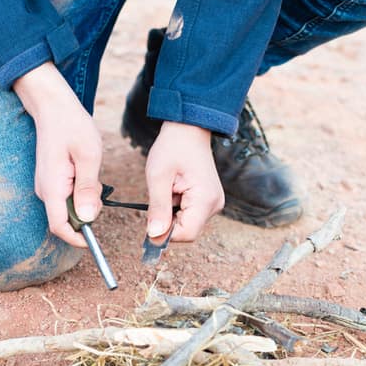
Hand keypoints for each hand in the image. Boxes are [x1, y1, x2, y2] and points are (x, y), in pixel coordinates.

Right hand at [13, 63, 101, 247]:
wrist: (53, 106)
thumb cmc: (72, 126)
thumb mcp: (89, 156)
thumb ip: (88, 188)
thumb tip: (88, 217)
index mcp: (52, 187)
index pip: (59, 227)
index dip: (76, 239)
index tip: (94, 240)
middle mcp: (45, 191)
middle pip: (66, 220)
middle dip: (86, 214)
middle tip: (98, 187)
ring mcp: (46, 186)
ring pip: (68, 208)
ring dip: (84, 200)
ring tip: (91, 173)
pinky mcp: (51, 181)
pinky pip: (67, 197)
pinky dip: (80, 192)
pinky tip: (85, 170)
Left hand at [144, 122, 223, 242]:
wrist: (188, 129)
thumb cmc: (173, 147)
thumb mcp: (158, 177)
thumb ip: (157, 208)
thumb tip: (154, 235)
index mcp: (205, 199)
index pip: (187, 234)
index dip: (166, 233)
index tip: (151, 220)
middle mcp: (214, 205)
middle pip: (188, 231)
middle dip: (169, 222)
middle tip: (160, 197)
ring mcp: (213, 203)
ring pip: (188, 224)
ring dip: (172, 214)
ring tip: (169, 190)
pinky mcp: (209, 201)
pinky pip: (190, 215)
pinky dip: (177, 209)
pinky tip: (175, 190)